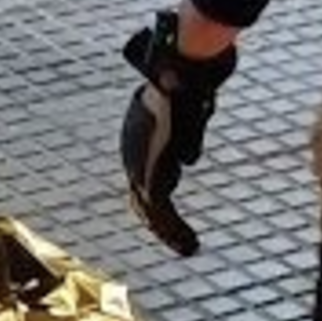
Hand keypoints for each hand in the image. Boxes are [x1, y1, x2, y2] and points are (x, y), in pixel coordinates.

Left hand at [119, 8, 235, 256]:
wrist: (180, 73)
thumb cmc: (188, 80)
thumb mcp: (188, 110)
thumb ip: (186, 134)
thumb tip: (189, 156)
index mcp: (137, 134)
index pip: (142, 173)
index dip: (154, 196)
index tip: (168, 215)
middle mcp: (132, 152)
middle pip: (141, 198)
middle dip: (160, 223)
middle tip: (179, 240)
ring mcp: (138, 164)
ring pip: (151, 211)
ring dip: (170, 232)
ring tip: (189, 248)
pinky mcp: (151, 174)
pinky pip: (162, 212)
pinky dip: (174, 231)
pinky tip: (190, 244)